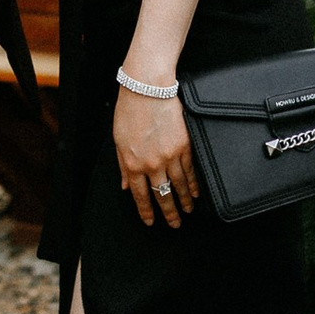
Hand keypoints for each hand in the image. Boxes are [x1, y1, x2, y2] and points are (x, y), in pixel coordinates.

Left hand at [114, 82, 196, 226]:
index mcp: (132, 164)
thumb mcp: (118, 140)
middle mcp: (151, 164)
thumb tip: (126, 186)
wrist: (147, 89)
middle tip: (175, 224)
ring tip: (189, 211)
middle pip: (162, 195)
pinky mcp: (184, 146)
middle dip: (169, 212)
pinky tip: (195, 193)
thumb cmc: (129, 111)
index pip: (140, 195)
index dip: (147, 211)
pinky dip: (193, 184)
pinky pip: (190, 171)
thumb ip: (123, 166)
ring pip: (178, 185)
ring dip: (184, 201)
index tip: (152, 222)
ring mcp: (169, 156)